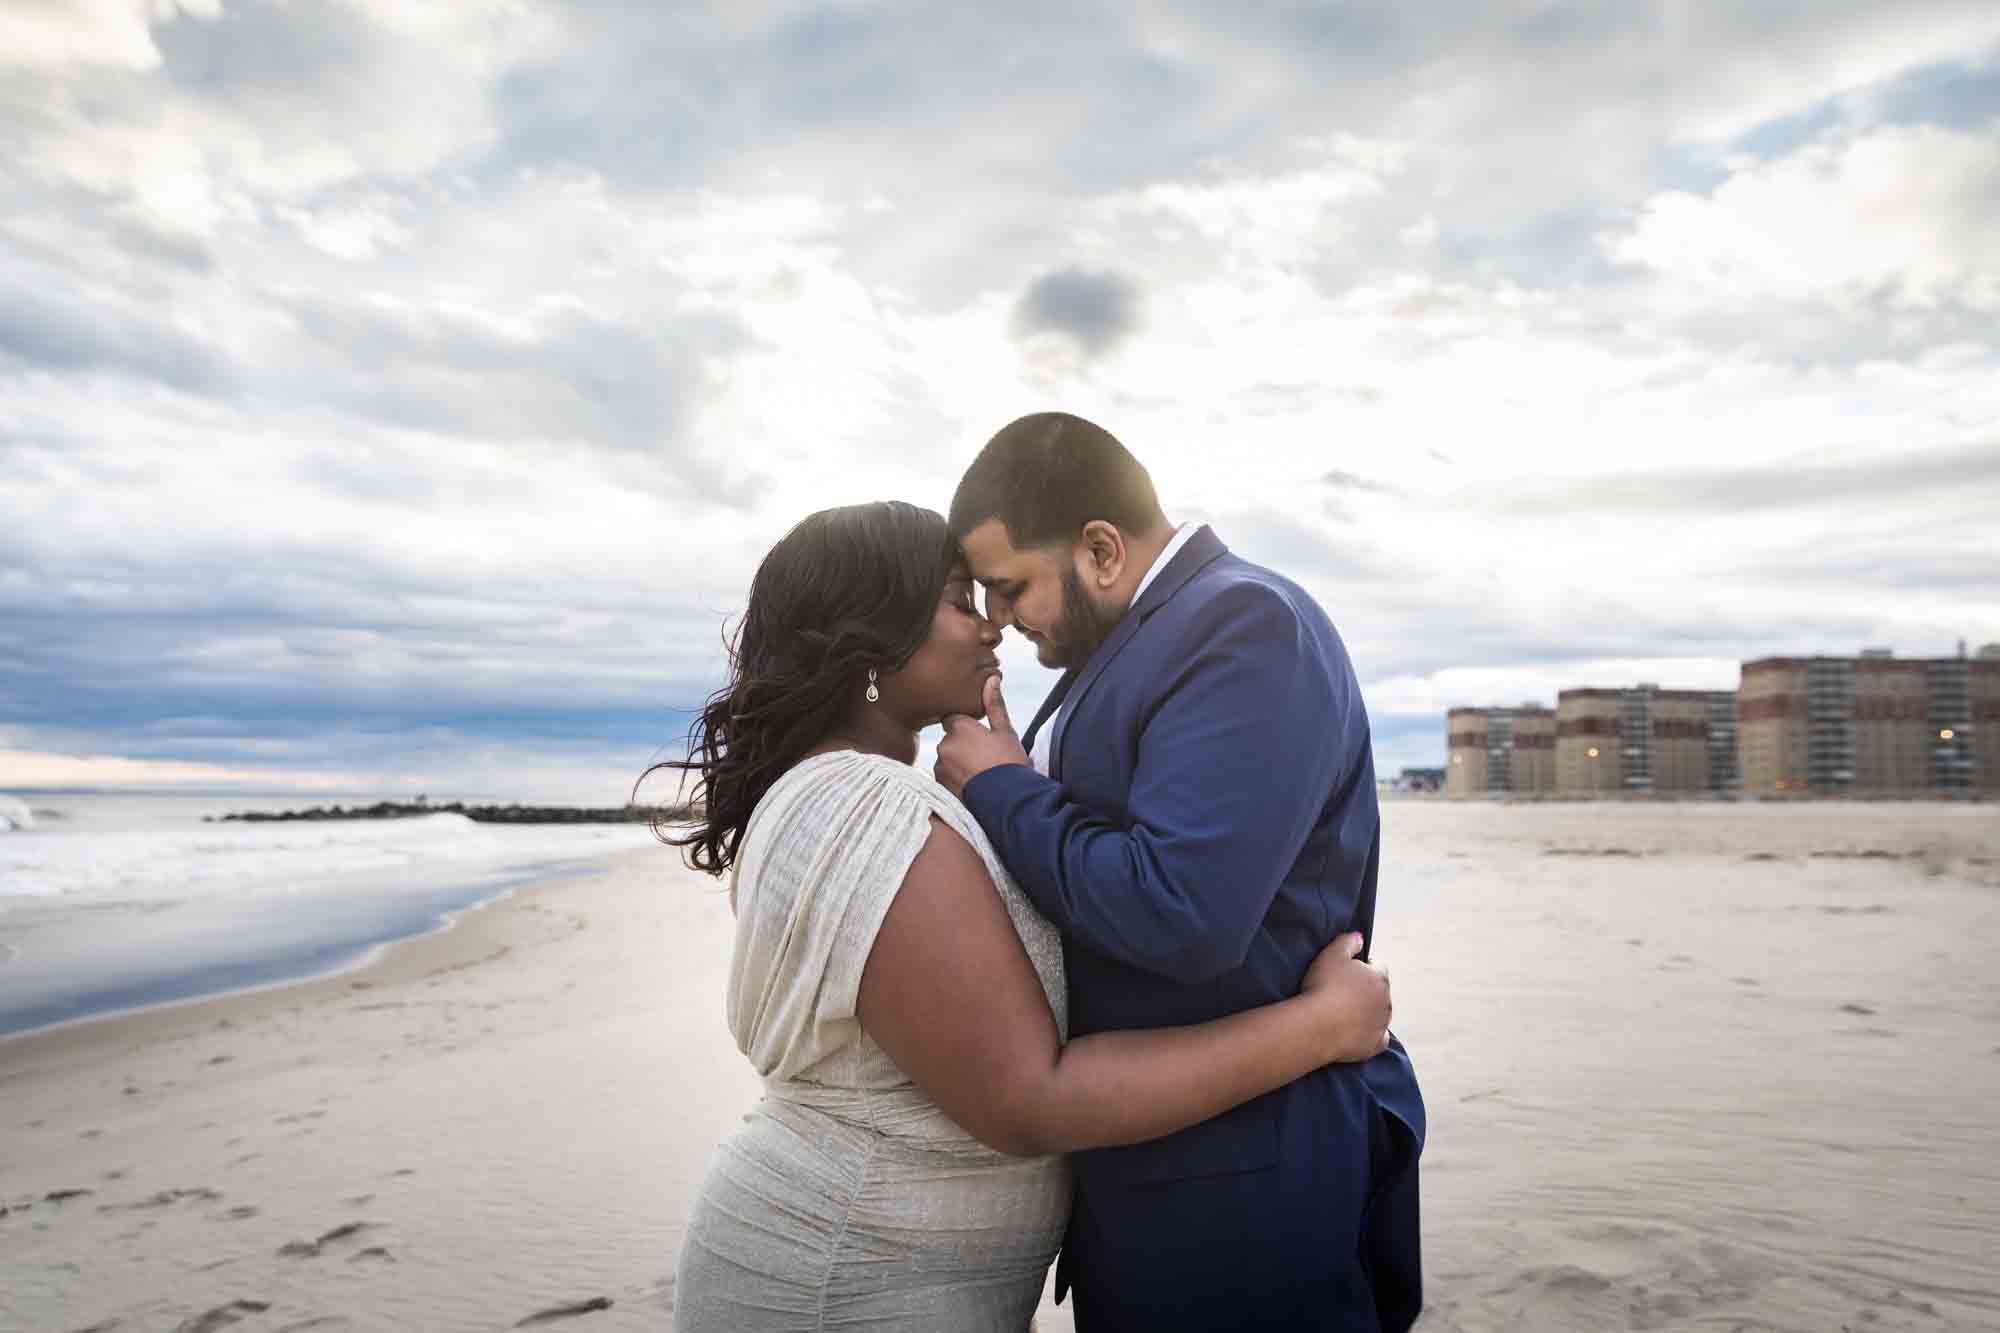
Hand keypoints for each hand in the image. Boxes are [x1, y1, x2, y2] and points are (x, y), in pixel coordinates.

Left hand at [934, 675, 1031, 798]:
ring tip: (980, 775)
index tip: (980, 738)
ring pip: (946, 759)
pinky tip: (973, 786)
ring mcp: (940, 767)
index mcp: (959, 728)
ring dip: (957, 764)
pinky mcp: (939, 786)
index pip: (953, 719)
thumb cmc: (1010, 763)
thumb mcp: (1006, 732)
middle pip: (950, 740)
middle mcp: (945, 745)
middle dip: (962, 746)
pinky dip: (955, 780)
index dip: (966, 727)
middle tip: (984, 759)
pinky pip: (945, 778)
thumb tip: (992, 678)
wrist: (1009, 801)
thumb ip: (995, 705)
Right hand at [1300, 932, 1391, 1062]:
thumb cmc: (1323, 986)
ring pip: (1380, 1014)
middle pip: (1379, 991)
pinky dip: (1372, 1034)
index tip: (1345, 971)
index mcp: (1379, 977)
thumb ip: (1349, 941)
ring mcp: (1382, 1024)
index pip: (1377, 966)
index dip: (1362, 966)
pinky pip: (1380, 1038)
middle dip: (1366, 990)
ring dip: (1368, 1011)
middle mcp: (1386, 1000)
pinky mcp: (1375, 1044)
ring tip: (1345, 1011)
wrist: (1317, 1025)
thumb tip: (1360, 937)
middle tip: (1342, 992)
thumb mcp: (1332, 953)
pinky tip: (1359, 1032)